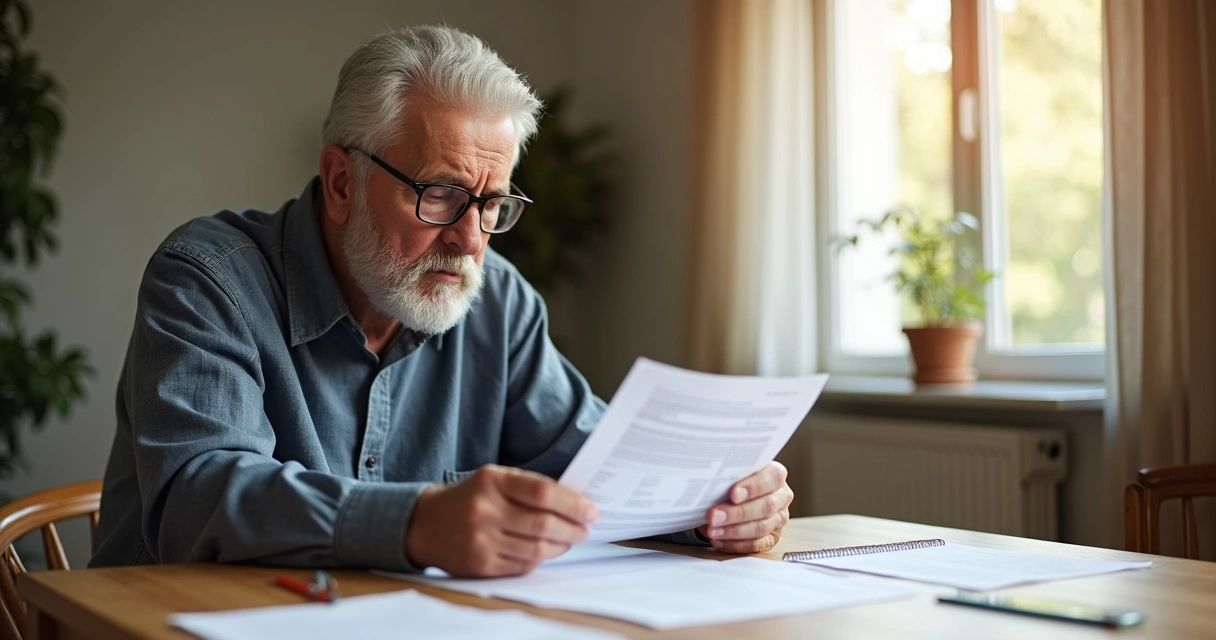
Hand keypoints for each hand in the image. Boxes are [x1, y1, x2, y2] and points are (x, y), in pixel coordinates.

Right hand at [405, 464, 597, 576]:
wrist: (425, 524)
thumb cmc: (470, 498)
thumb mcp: (494, 478)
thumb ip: (529, 486)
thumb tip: (574, 501)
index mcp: (492, 482)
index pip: (542, 493)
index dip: (573, 504)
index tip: (591, 510)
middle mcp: (485, 511)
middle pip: (544, 525)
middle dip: (573, 529)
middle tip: (586, 529)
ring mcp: (482, 541)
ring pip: (537, 549)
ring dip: (561, 547)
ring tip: (570, 540)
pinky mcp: (481, 565)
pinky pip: (523, 565)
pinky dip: (540, 559)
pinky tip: (545, 551)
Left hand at [698, 461, 791, 553]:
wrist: (730, 497)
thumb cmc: (730, 482)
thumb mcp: (730, 475)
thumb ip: (727, 476)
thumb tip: (707, 484)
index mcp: (776, 474)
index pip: (772, 478)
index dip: (754, 487)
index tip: (733, 494)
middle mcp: (781, 496)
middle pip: (766, 506)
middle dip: (737, 513)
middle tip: (714, 516)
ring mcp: (779, 518)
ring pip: (761, 527)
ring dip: (734, 530)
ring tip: (713, 530)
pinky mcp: (772, 537)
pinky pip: (756, 545)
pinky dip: (736, 544)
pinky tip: (719, 541)